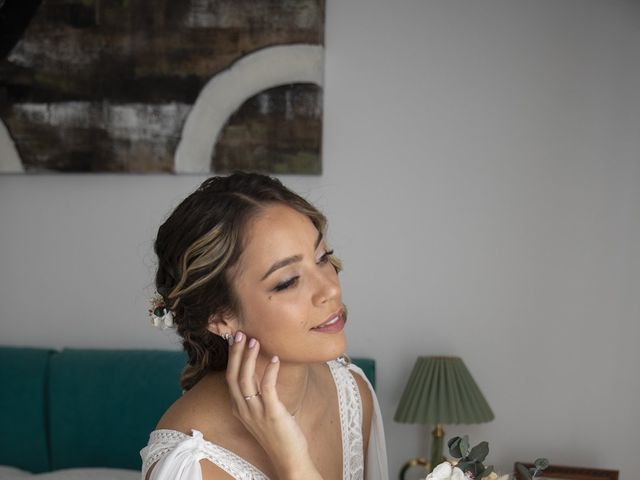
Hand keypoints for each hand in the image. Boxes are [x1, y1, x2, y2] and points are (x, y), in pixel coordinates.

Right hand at [226, 331, 321, 479]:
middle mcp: (243, 409)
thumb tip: (260, 370)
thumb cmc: (278, 433)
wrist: (289, 458)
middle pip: (233, 376)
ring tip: (255, 340)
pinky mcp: (272, 414)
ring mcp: (256, 412)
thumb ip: (258, 393)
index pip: (229, 378)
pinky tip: (276, 359)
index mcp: (239, 408)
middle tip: (240, 333)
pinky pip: (267, 388)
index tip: (235, 339)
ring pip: (246, 380)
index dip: (232, 357)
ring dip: (249, 358)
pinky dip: (270, 371)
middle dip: (236, 353)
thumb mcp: (262, 411)